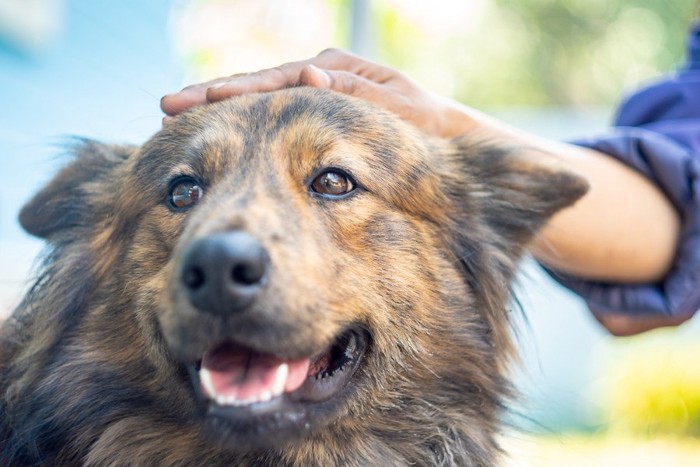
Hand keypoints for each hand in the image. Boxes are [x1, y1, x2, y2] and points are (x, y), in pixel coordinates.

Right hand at [161, 49, 476, 137]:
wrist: (445, 141)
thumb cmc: (428, 129)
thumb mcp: (399, 111)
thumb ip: (356, 95)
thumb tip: (308, 76)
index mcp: (338, 72)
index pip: (277, 79)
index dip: (236, 90)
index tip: (199, 99)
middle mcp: (321, 77)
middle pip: (258, 84)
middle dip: (212, 94)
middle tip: (168, 105)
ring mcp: (315, 94)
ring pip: (260, 100)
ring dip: (220, 107)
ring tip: (177, 114)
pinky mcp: (314, 115)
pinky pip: (272, 118)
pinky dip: (243, 122)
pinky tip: (217, 132)